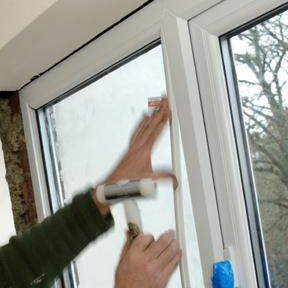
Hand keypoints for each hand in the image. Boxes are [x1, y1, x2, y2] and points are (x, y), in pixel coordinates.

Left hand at [92, 98, 177, 215]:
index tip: (168, 111)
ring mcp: (133, 148)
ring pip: (143, 128)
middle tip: (164, 102)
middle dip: (158, 113)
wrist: (112, 185)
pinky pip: (136, 133)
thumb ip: (163, 179)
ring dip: (151, 116)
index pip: (155, 133)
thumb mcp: (148, 181)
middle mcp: (137, 147)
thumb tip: (174, 180)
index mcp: (143, 152)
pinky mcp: (130, 150)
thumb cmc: (127, 182)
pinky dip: (141, 124)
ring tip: (156, 106)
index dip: (162, 122)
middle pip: (150, 126)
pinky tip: (143, 119)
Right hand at [111, 230, 181, 287]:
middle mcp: (145, 262)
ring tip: (174, 242)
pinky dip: (177, 256)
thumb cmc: (124, 287)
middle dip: (168, 235)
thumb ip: (127, 247)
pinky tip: (176, 253)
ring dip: (175, 244)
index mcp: (133, 256)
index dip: (150, 235)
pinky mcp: (163, 279)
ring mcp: (155, 270)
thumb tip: (129, 234)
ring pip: (172, 250)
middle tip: (169, 234)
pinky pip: (174, 264)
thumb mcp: (120, 264)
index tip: (151, 237)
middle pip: (163, 241)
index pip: (146, 236)